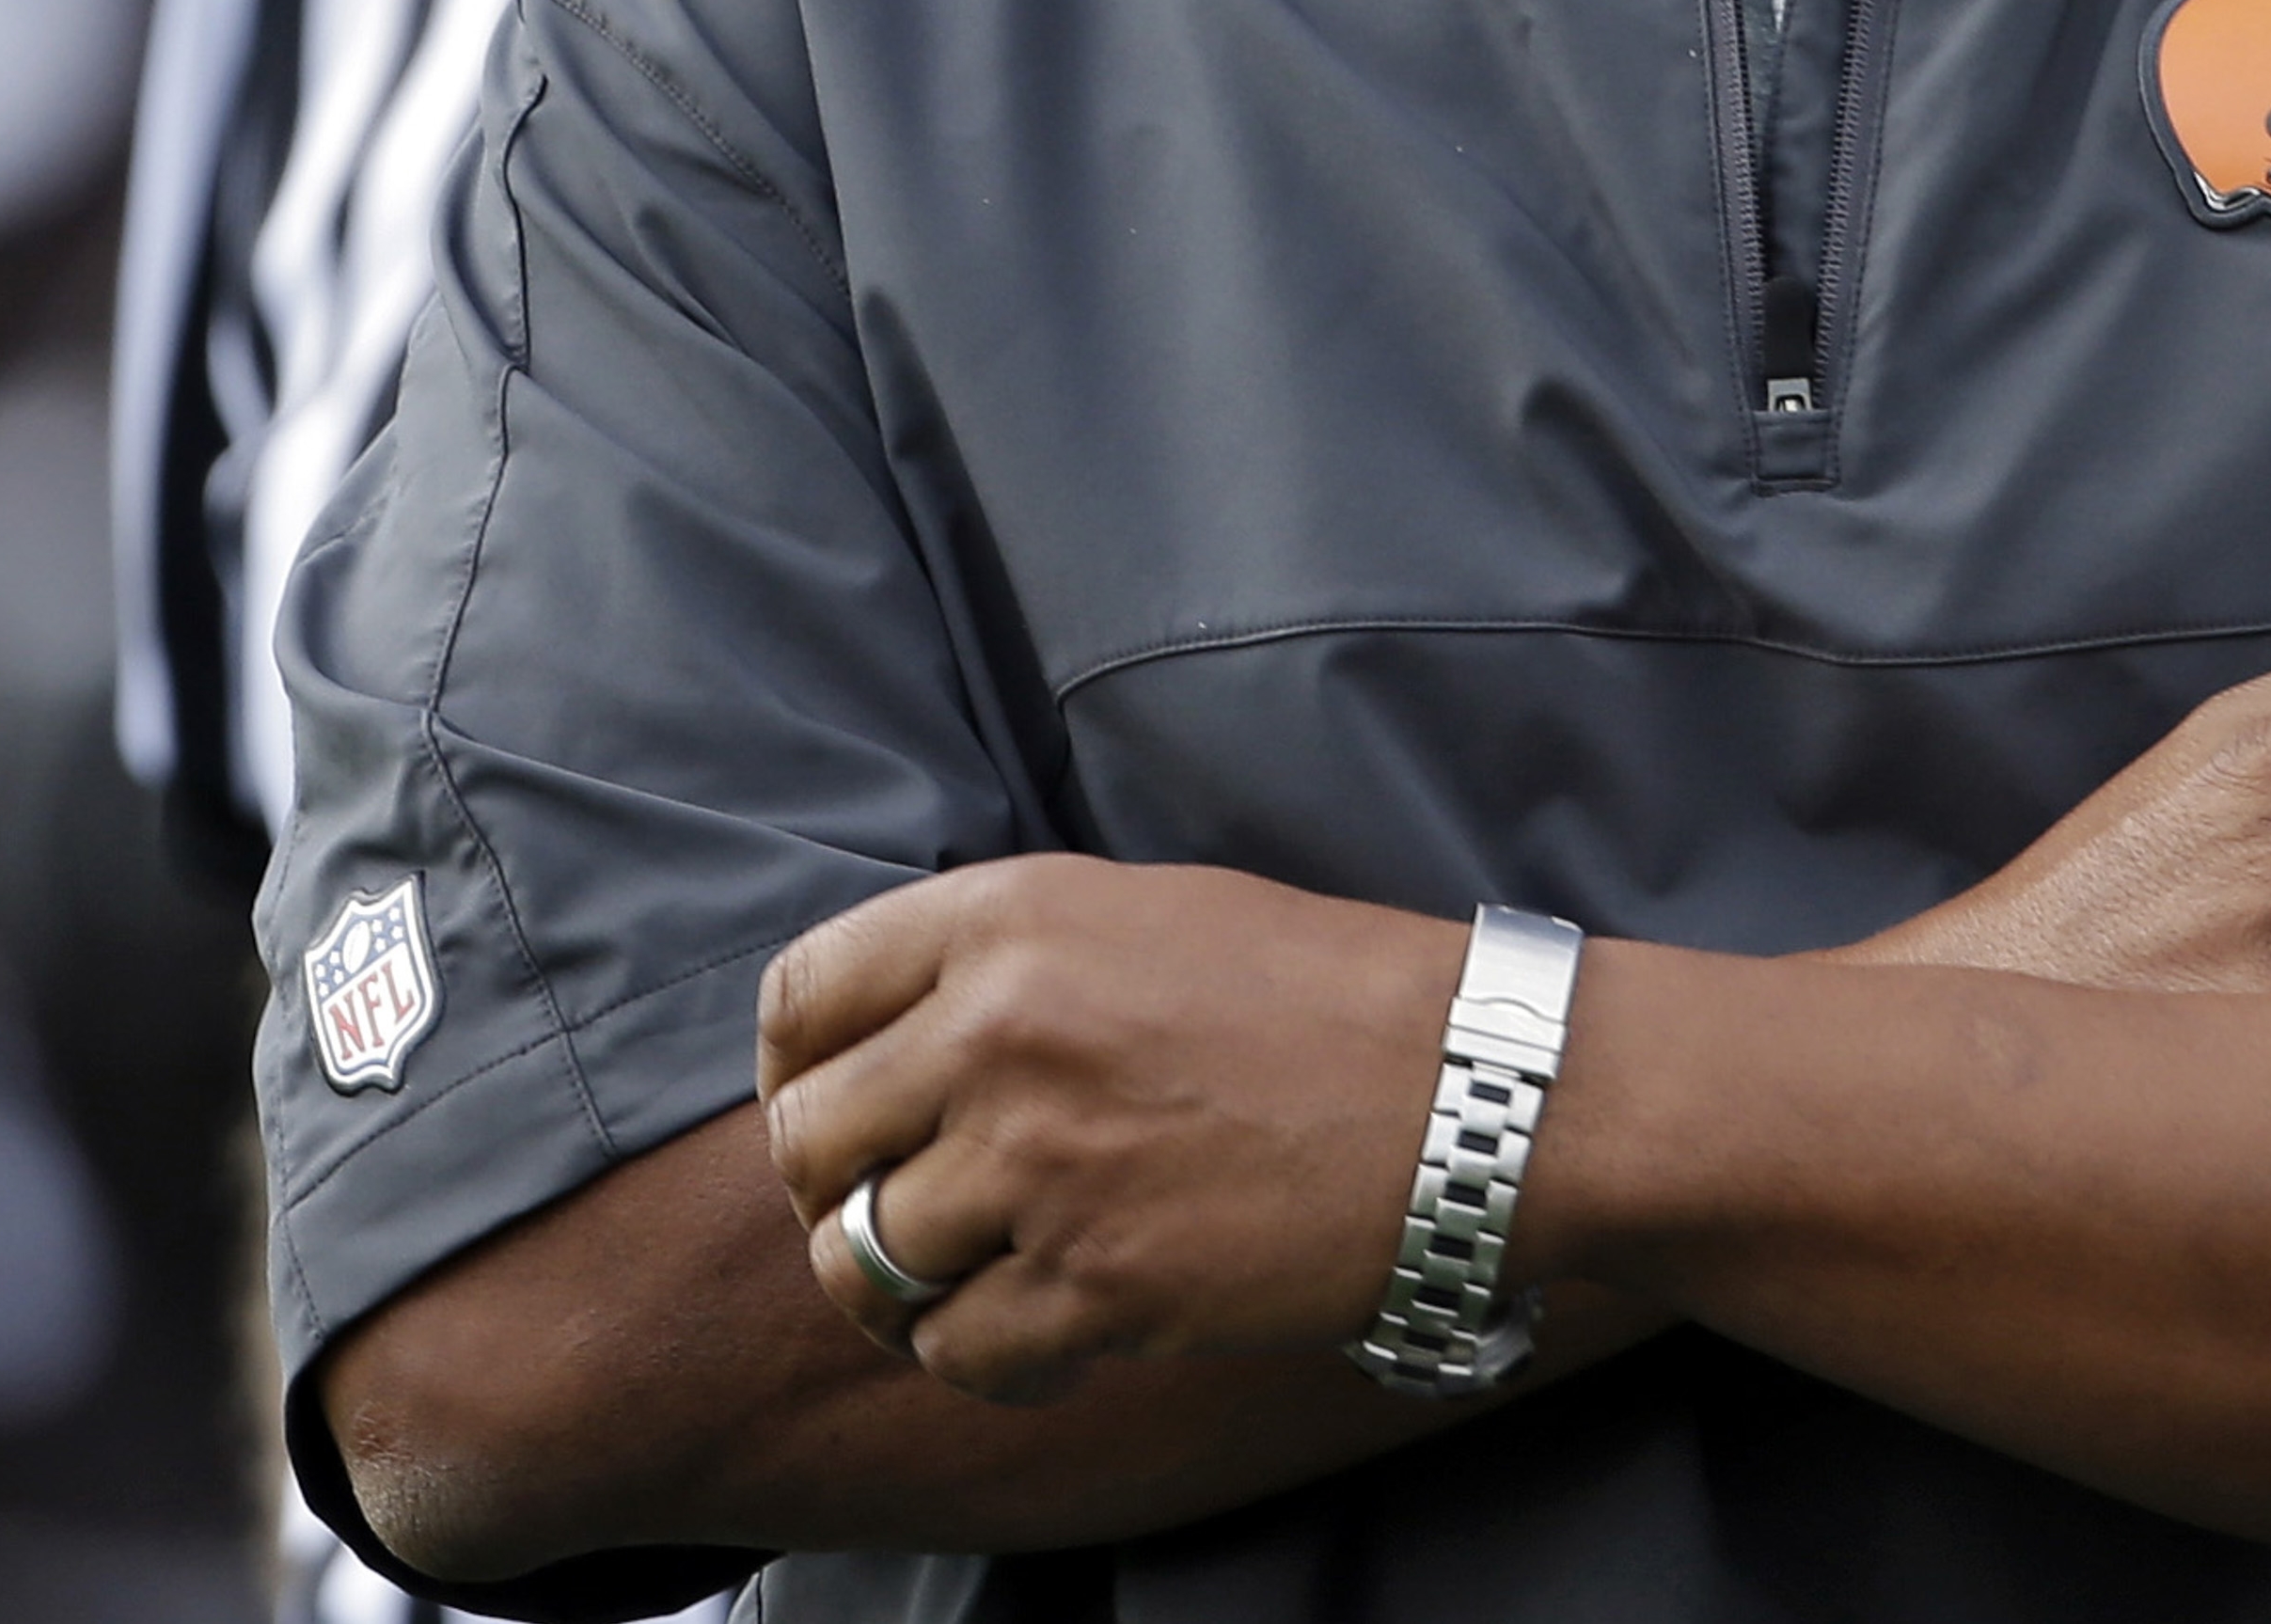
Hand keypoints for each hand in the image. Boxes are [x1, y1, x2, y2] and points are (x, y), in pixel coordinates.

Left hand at [756, 856, 1465, 1407]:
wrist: (1476, 1096)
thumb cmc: (1328, 997)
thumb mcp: (1146, 913)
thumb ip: (1008, 961)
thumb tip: (897, 1040)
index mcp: (1009, 916)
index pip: (799, 1000)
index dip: (794, 1072)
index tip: (834, 1112)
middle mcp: (1000, 1030)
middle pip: (808, 1143)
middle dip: (838, 1192)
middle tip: (904, 1215)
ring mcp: (1041, 1163)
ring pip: (864, 1261)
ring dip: (901, 1289)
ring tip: (968, 1285)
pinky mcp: (1095, 1284)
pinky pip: (956, 1351)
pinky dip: (984, 1358)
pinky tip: (1049, 1335)